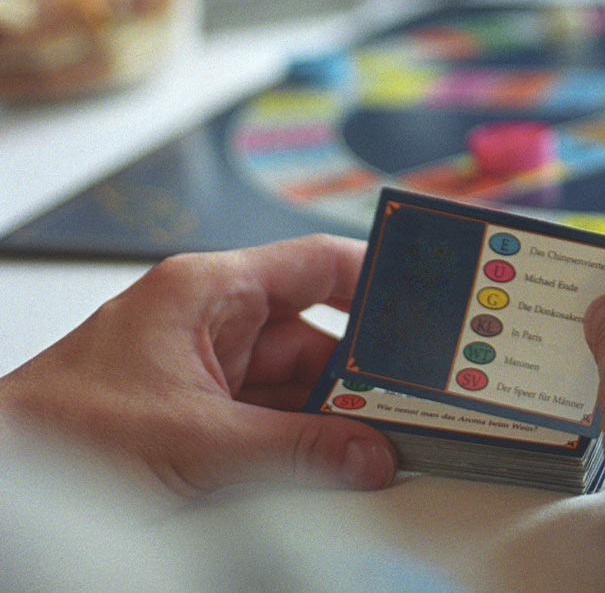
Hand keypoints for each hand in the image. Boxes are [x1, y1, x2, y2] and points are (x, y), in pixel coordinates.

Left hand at [0, 235, 396, 495]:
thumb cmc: (58, 429)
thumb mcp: (197, 438)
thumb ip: (295, 447)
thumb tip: (368, 452)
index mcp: (209, 290)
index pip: (316, 263)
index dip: (378, 274)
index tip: (428, 295)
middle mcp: (213, 322)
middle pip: (316, 333)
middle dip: (363, 369)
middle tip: (415, 394)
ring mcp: (208, 370)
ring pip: (297, 382)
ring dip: (336, 412)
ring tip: (384, 436)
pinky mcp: (200, 415)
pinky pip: (273, 418)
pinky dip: (306, 440)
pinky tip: (339, 458)